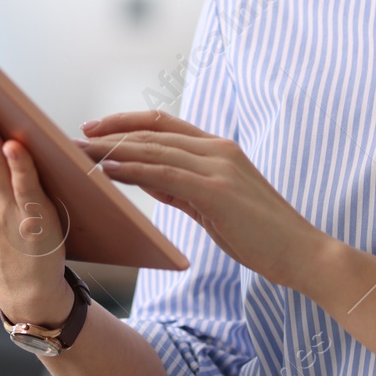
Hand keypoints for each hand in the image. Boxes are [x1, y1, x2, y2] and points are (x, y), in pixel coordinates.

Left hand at [72, 110, 326, 287]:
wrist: (302, 253)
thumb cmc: (261, 235)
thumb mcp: (216, 205)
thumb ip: (184, 188)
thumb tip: (148, 179)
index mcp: (220, 149)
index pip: (164, 124)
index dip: (126, 123)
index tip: (95, 128)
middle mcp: (218, 149)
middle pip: (153, 132)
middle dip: (110, 134)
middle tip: (73, 139)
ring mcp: (219, 167)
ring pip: (154, 149)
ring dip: (113, 150)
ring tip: (81, 153)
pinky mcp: (217, 191)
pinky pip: (166, 174)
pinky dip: (134, 169)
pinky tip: (109, 171)